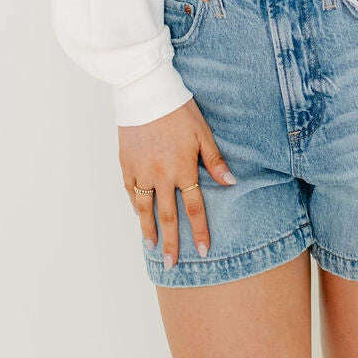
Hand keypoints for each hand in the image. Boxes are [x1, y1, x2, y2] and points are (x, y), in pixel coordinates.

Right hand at [117, 99, 234, 267]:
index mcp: (183, 169)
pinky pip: (130, 191)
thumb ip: (215, 160)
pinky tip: (138, 216)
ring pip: (144, 208)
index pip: (194, 208)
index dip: (199, 231)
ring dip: (149, 230)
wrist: (146, 92)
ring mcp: (141, 171)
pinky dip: (134, 205)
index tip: (203, 251)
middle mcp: (161, 175)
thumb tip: (231, 182)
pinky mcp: (126, 164)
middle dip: (172, 243)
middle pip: (168, 216)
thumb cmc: (179, 110)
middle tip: (172, 264)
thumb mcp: (203, 133)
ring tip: (152, 247)